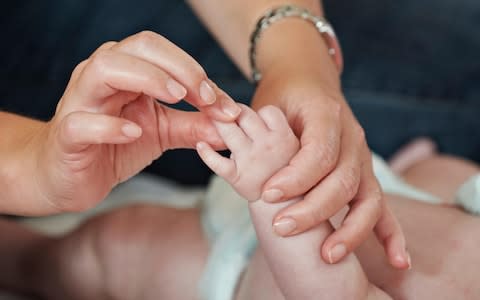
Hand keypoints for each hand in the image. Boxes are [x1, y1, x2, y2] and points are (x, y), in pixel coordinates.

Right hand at [25, 31, 240, 214]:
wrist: (70, 177)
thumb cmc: (114, 146)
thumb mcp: (161, 132)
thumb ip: (194, 125)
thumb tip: (232, 122)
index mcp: (127, 72)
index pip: (162, 53)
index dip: (195, 72)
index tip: (225, 104)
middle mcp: (102, 77)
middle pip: (137, 48)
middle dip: (178, 67)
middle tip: (205, 96)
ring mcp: (81, 102)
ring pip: (104, 69)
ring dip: (147, 78)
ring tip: (175, 98)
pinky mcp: (67, 134)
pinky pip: (82, 122)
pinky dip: (109, 125)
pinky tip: (133, 132)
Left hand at [197, 104, 298, 200]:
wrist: (282, 207)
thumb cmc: (283, 173)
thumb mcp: (293, 149)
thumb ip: (278, 130)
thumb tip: (253, 112)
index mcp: (285, 137)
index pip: (268, 111)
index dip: (259, 114)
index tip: (254, 122)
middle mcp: (268, 146)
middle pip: (245, 114)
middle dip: (233, 114)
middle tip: (228, 119)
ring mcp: (252, 160)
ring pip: (227, 129)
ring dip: (217, 123)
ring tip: (212, 122)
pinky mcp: (237, 176)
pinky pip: (217, 161)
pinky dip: (206, 153)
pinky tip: (201, 146)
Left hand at [252, 70, 409, 269]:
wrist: (309, 78)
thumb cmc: (283, 94)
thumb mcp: (267, 101)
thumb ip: (254, 128)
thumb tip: (217, 149)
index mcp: (327, 114)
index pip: (318, 151)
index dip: (296, 177)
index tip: (268, 195)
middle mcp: (352, 136)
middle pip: (343, 179)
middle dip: (313, 209)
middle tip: (281, 227)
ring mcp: (363, 156)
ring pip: (367, 196)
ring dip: (350, 230)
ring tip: (326, 255)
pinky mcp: (366, 174)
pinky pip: (382, 206)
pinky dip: (391, 234)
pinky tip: (398, 261)